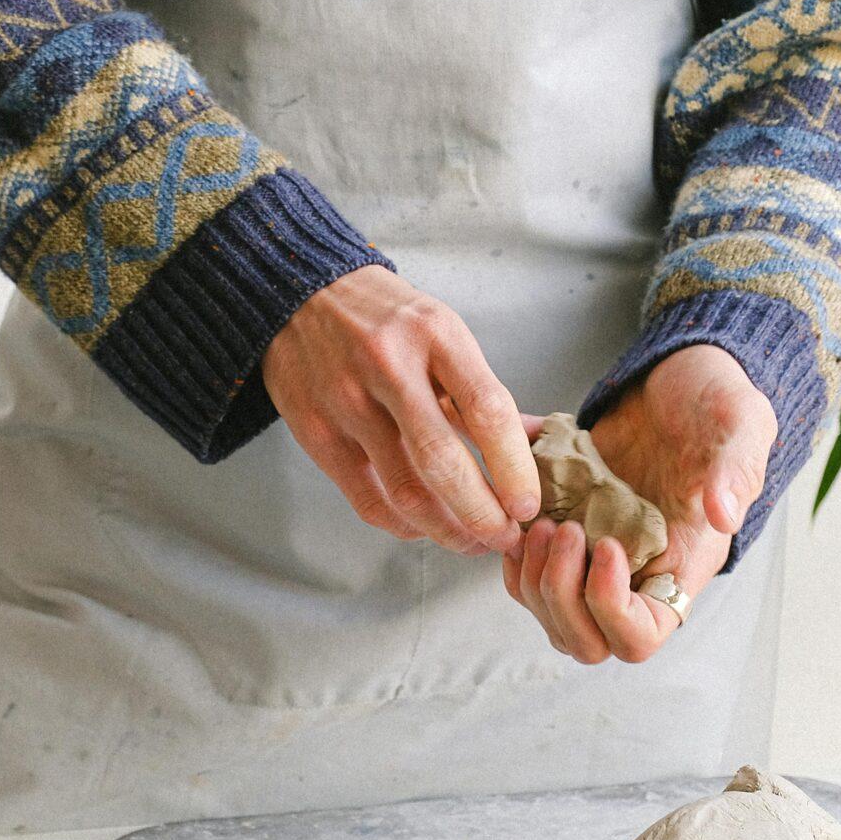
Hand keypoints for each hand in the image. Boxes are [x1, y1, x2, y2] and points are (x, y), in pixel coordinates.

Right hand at [261, 267, 538, 555]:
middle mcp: (388, 366)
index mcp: (434, 333)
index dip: (513, 467)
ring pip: (405, 491)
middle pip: (442, 462)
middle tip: (506, 536)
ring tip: (473, 541)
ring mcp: (346, 402)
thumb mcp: (442, 334)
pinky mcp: (316, 433)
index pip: (486, 409)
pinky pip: (368, 499)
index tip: (528, 504)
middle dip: (482, 514)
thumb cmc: (387, 320)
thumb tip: (538, 443)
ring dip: (447, 530)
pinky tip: (425, 527)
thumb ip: (482, 392)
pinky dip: (404, 525)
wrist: (302, 298)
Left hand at [504, 344, 776, 663]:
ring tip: (537, 518)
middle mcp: (635, 575)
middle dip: (559, 595)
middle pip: (584, 640)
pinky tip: (518, 505)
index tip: (604, 545)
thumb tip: (723, 515)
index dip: (610, 609)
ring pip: (547, 614)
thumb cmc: (714, 403)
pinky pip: (523, 574)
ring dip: (530, 576)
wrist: (672, 380)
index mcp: (680, 564)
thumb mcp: (739, 422)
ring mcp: (593, 560)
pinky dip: (510, 551)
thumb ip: (736, 467)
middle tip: (560, 530)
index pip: (640, 636)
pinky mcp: (562, 535)